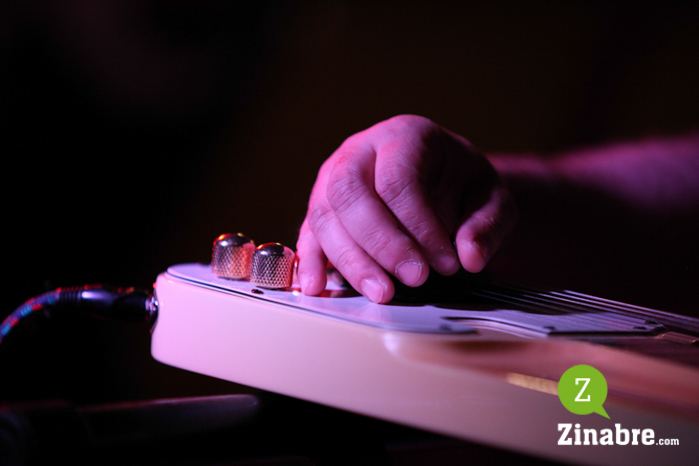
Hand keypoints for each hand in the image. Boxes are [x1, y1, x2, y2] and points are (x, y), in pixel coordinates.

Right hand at [296, 115, 516, 302]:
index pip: (398, 179)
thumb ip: (487, 224)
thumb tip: (469, 257)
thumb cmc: (461, 184)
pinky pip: (308, 232)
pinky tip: (316, 287)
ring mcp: (332, 178)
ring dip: (351, 260)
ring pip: (325, 215)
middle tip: (415, 278)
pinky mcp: (321, 208)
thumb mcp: (491, 196)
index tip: (446, 263)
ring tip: (382, 293)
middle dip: (381, 242)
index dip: (419, 225)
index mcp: (404, 135)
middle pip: (349, 192)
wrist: (440, 179)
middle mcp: (359, 151)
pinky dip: (310, 261)